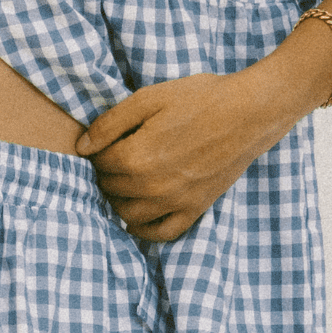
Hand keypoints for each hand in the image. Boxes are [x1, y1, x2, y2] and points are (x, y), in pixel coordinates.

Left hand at [75, 72, 282, 241]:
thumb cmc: (199, 99)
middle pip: (110, 189)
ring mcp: (175, 202)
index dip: (98, 150)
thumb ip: (109, 124)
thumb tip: (82, 148)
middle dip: (107, 173)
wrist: (249, 112)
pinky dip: (144, 229)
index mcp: (136, 157)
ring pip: (129, 215)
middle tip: (117, 157)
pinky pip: (161, 233)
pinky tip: (138, 216)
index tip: (107, 141)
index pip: (99, 164)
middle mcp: (152, 187)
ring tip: (126, 181)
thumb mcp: (148, 98)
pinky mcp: (195, 209)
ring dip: (120, 200)